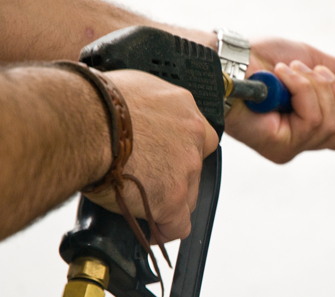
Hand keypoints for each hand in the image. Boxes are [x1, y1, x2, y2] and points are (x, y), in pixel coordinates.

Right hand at [85, 70, 218, 241]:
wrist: (80, 124)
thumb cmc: (91, 104)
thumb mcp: (128, 88)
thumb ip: (144, 105)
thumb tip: (131, 114)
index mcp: (181, 105)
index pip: (198, 132)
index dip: (181, 147)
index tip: (167, 155)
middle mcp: (191, 135)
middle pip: (195, 164)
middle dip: (176, 174)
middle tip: (150, 178)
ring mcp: (186, 168)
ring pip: (189, 195)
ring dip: (169, 200)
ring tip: (141, 202)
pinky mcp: (172, 197)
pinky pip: (178, 225)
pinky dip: (164, 229)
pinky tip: (150, 228)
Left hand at [224, 38, 334, 162]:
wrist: (232, 60)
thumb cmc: (264, 61)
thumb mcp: (316, 62)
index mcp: (310, 125)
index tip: (333, 77)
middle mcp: (302, 141)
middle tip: (310, 71)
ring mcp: (291, 147)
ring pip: (330, 123)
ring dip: (314, 87)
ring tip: (290, 72)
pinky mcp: (279, 147)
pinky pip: (312, 120)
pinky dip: (301, 90)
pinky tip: (282, 79)